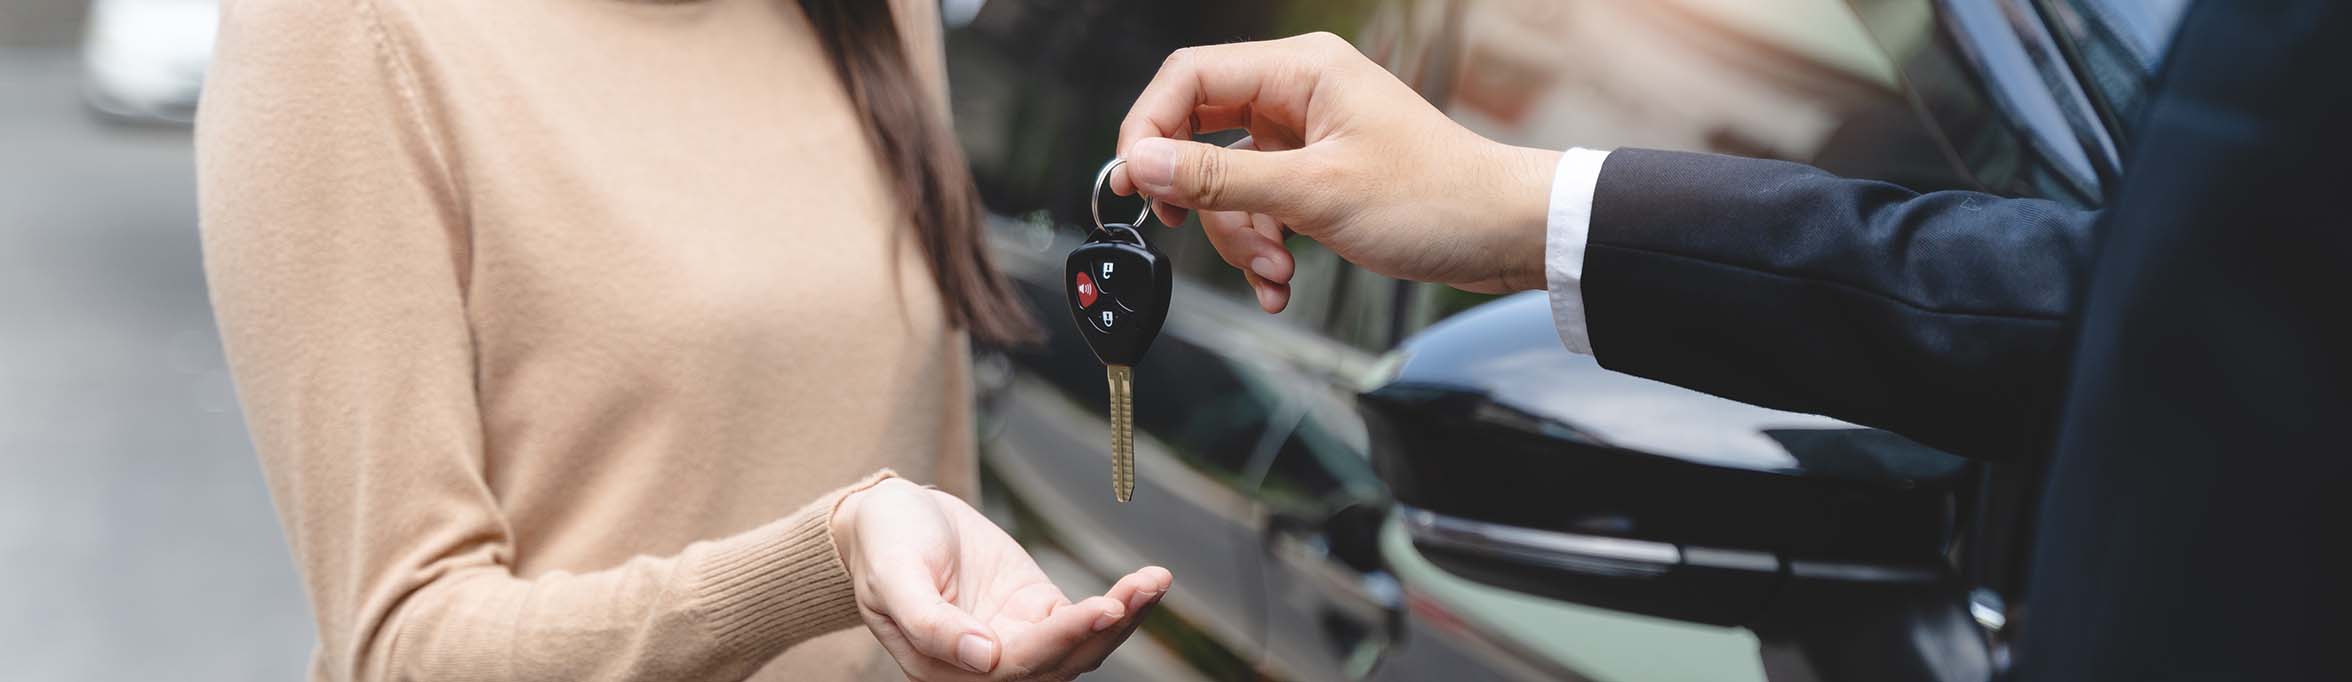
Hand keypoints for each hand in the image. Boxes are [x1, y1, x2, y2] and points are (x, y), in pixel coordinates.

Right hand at [831, 479, 1172, 680]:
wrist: (887, 516)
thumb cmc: (883, 544)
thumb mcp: (895, 577)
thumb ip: (931, 624)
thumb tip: (985, 658)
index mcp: (947, 670)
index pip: (1015, 665)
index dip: (1061, 641)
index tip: (1101, 609)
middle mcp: (988, 665)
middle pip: (1060, 661)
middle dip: (1105, 629)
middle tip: (1142, 590)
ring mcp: (1016, 639)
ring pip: (1080, 646)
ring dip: (1122, 619)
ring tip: (1155, 582)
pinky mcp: (1037, 611)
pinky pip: (1084, 618)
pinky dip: (1120, 604)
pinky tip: (1148, 582)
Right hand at [1110, 32, 1560, 311]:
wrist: (1506, 235)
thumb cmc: (1435, 201)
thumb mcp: (1313, 195)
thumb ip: (1218, 180)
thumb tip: (1141, 165)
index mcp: (1300, 71)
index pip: (1189, 78)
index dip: (1147, 128)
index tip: (1131, 183)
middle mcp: (1300, 93)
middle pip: (1201, 134)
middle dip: (1202, 199)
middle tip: (1192, 235)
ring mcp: (1309, 135)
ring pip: (1230, 181)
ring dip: (1242, 236)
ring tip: (1277, 271)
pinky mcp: (1320, 174)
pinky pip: (1263, 206)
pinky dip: (1266, 245)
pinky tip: (1284, 279)